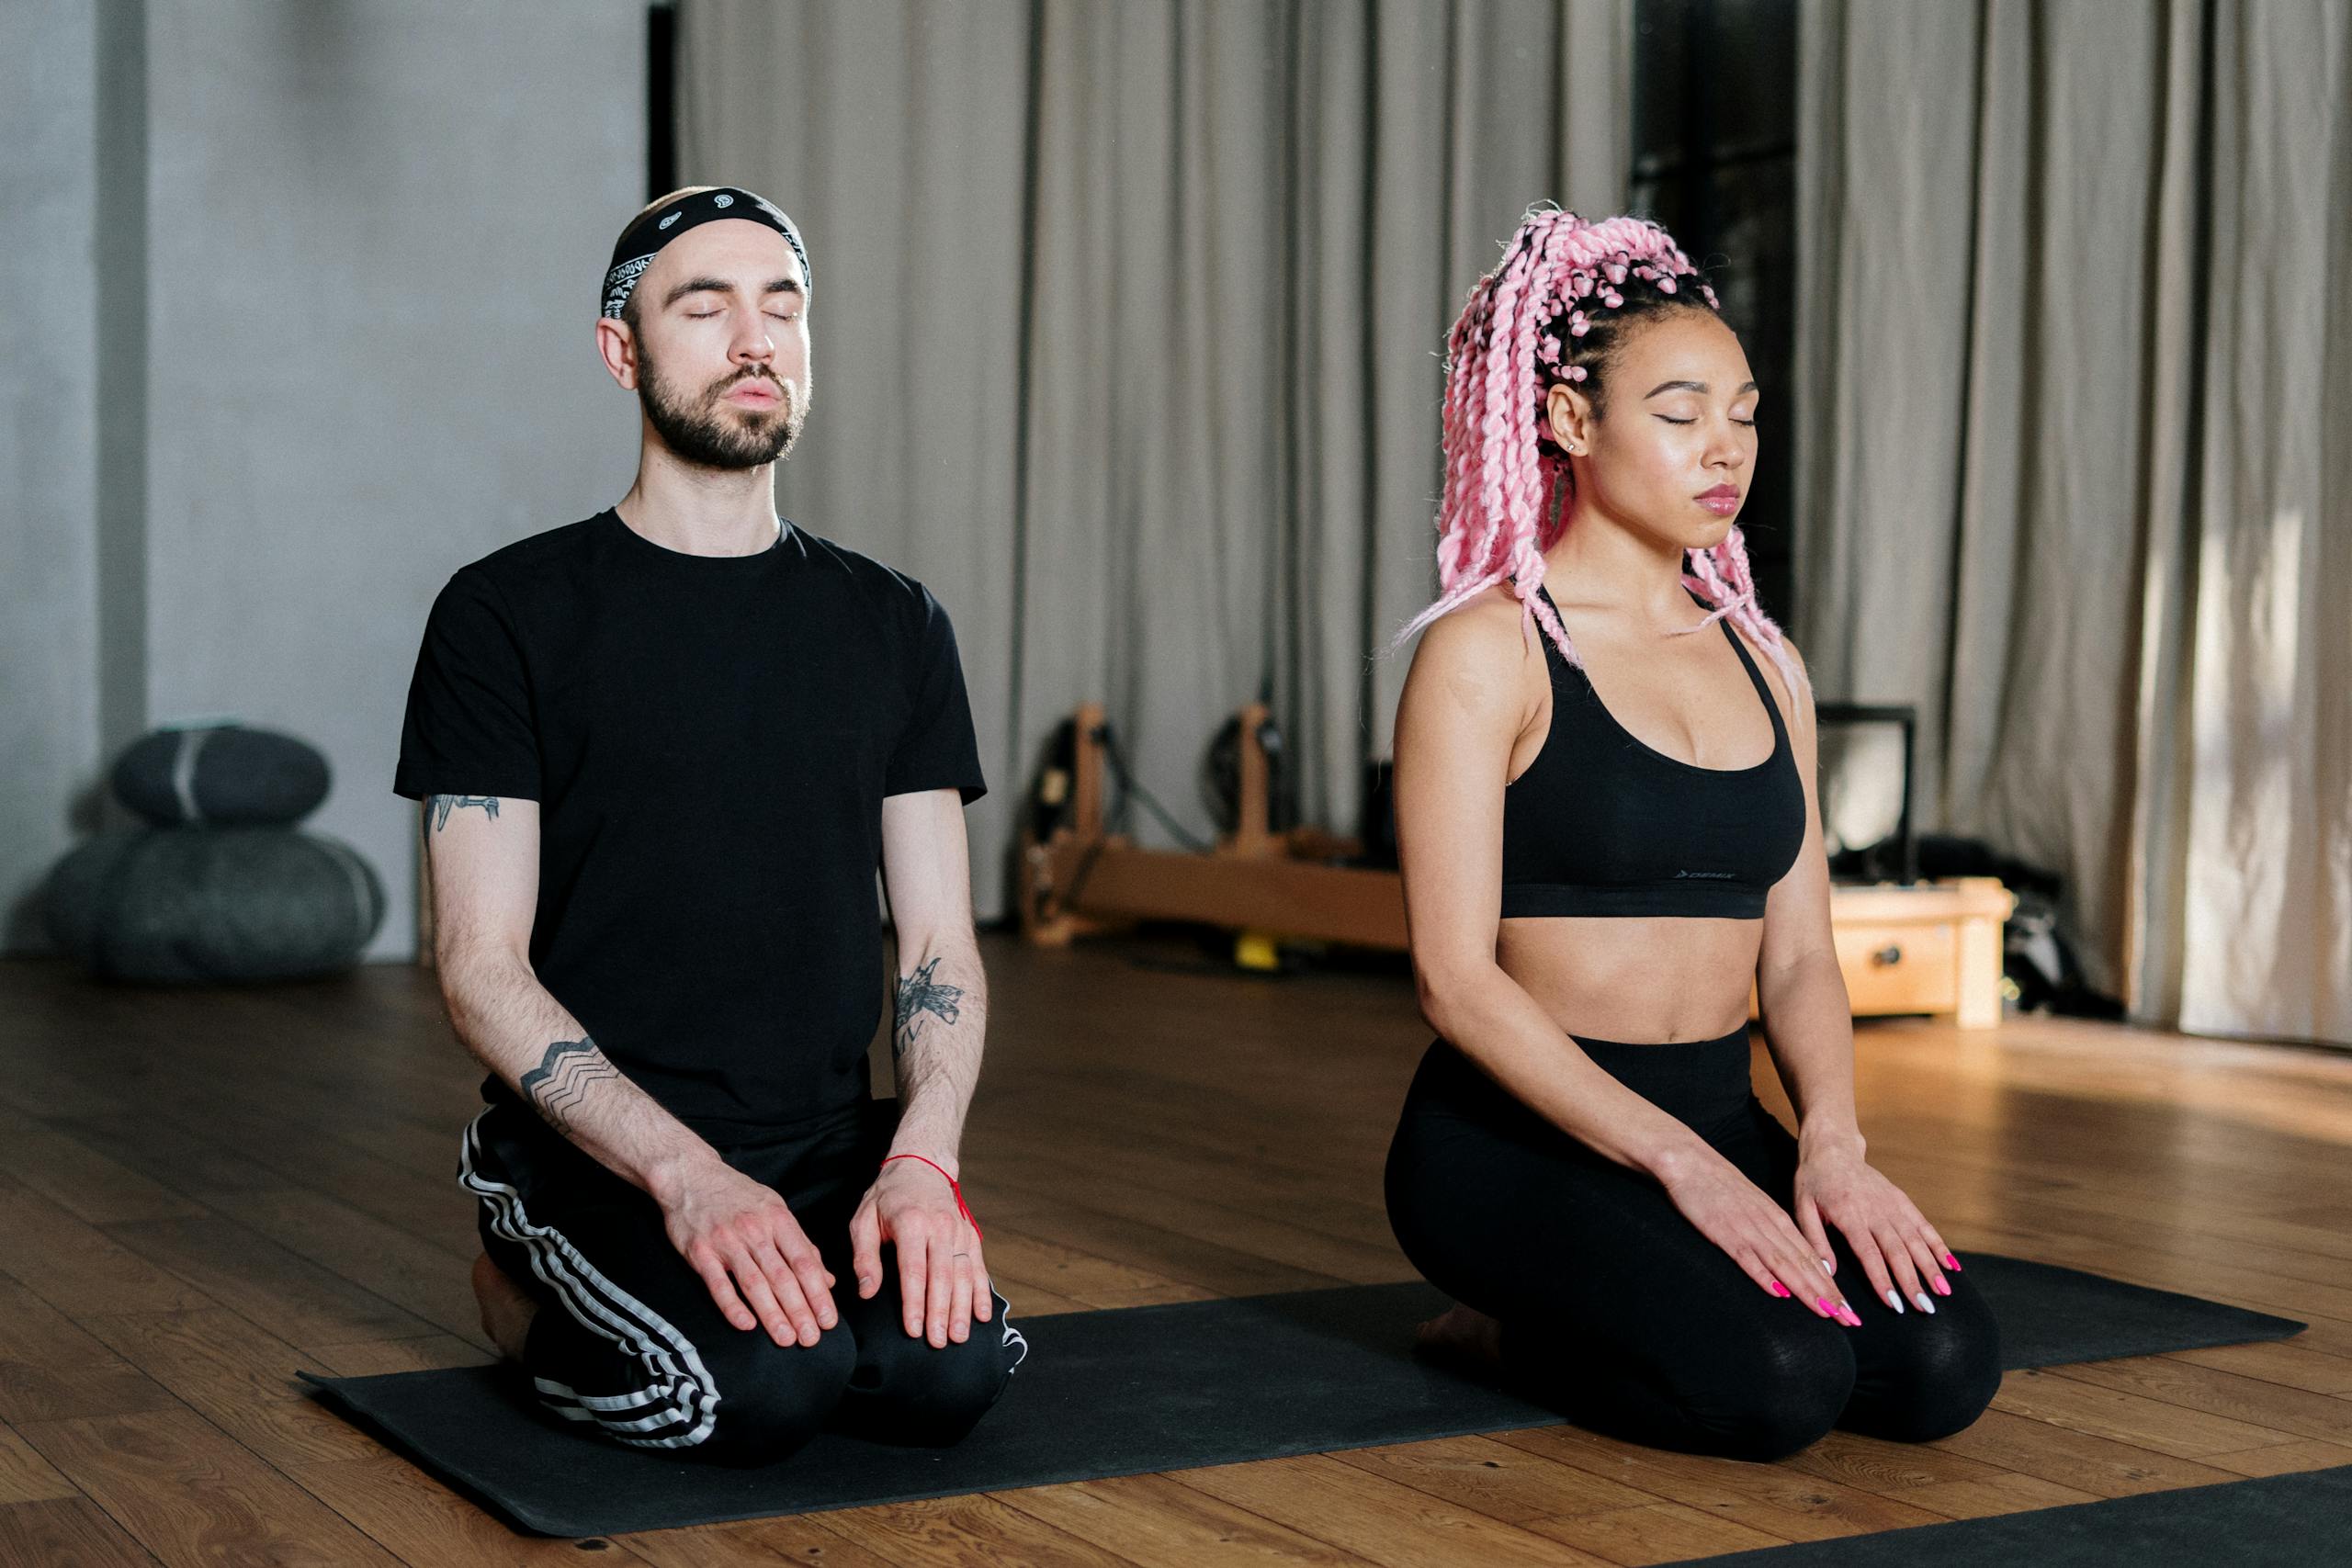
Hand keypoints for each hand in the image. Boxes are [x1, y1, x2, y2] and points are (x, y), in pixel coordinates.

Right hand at [659, 1159, 838, 1345]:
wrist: (690, 1176)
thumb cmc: (737, 1195)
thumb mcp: (775, 1209)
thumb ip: (800, 1244)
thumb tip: (825, 1279)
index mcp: (778, 1219)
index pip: (804, 1261)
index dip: (818, 1292)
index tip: (828, 1318)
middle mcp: (755, 1230)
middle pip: (782, 1276)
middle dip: (799, 1310)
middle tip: (811, 1338)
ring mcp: (727, 1241)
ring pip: (754, 1283)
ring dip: (772, 1314)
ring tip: (786, 1338)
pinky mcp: (700, 1252)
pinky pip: (718, 1284)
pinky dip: (733, 1306)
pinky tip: (747, 1325)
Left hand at [850, 1155, 992, 1348]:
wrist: (921, 1165)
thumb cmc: (887, 1196)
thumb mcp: (863, 1219)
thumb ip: (864, 1257)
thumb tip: (867, 1293)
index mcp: (911, 1222)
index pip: (914, 1270)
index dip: (915, 1302)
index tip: (913, 1330)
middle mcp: (940, 1227)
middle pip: (942, 1276)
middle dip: (941, 1313)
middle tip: (938, 1342)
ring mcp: (959, 1230)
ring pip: (963, 1274)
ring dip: (962, 1308)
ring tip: (959, 1336)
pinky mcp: (970, 1234)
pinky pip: (978, 1266)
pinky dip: (981, 1292)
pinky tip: (982, 1315)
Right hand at [1657, 1146, 1860, 1324]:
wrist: (1690, 1161)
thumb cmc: (1719, 1184)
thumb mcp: (1753, 1205)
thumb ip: (1770, 1230)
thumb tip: (1786, 1260)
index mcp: (1777, 1219)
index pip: (1811, 1258)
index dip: (1832, 1286)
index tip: (1849, 1310)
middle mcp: (1768, 1225)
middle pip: (1805, 1265)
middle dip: (1829, 1295)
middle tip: (1850, 1320)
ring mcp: (1747, 1229)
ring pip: (1784, 1264)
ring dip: (1807, 1291)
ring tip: (1827, 1313)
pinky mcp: (1724, 1232)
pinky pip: (1747, 1257)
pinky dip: (1764, 1276)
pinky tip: (1778, 1293)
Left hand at [1792, 1139, 1954, 1316]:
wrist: (1832, 1148)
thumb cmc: (1813, 1182)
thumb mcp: (1802, 1208)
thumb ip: (1815, 1241)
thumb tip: (1828, 1274)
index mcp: (1849, 1214)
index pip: (1869, 1253)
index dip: (1882, 1279)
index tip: (1893, 1304)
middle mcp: (1875, 1210)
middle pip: (1898, 1251)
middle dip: (1912, 1281)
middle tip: (1924, 1308)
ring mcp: (1892, 1204)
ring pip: (1916, 1240)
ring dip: (1931, 1267)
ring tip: (1943, 1293)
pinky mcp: (1902, 1200)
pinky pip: (1923, 1225)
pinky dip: (1938, 1245)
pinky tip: (1950, 1266)